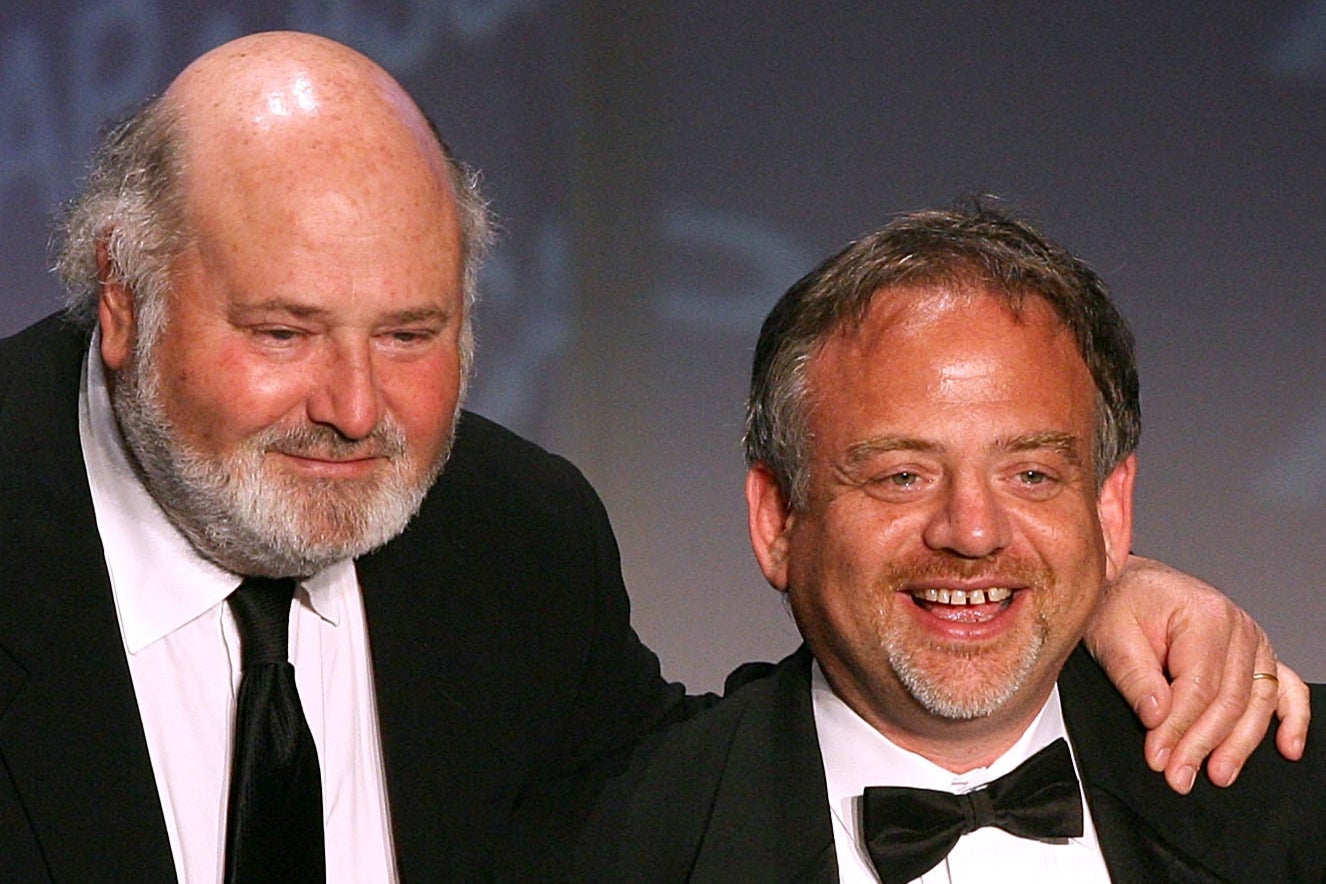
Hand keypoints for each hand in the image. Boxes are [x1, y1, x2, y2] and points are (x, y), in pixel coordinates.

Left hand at [1083, 555, 1309, 793]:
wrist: (1127, 582)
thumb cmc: (1119, 603)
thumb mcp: (1111, 635)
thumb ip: (1135, 677)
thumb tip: (1158, 717)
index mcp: (1204, 616)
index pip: (1198, 688)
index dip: (1178, 729)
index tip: (1158, 758)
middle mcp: (1238, 627)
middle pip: (1229, 700)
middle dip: (1203, 744)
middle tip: (1179, 776)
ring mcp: (1251, 640)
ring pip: (1257, 702)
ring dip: (1240, 744)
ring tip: (1218, 774)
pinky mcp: (1253, 653)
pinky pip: (1284, 687)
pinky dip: (1292, 718)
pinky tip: (1287, 747)